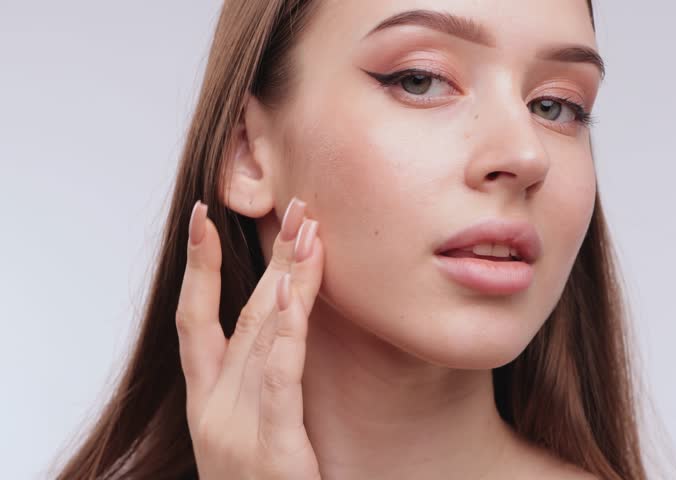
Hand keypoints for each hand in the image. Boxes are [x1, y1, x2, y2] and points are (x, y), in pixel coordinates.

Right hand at [175, 197, 323, 478]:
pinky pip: (280, 380)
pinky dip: (289, 335)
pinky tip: (298, 299)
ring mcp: (237, 427)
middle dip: (267, 258)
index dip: (199, 267)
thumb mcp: (247, 430)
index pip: (195, 320)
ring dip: (288, 279)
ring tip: (309, 232)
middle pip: (240, 314)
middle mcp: (214, 407)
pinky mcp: (272, 448)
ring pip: (262, 336)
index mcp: (205, 401)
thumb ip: (257, 380)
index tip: (204, 218)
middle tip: (294, 207)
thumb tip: (281, 327)